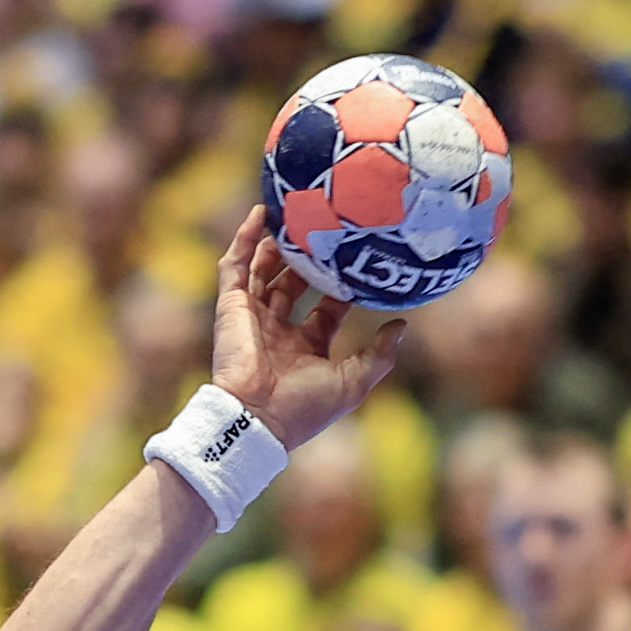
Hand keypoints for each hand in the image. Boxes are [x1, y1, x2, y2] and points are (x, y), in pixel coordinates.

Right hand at [209, 208, 405, 448]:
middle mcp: (277, 330)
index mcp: (305, 349)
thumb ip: (380, 354)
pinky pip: (235, 266)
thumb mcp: (354, 382)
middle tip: (325, 232)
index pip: (326, 309)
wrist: (257, 418)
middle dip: (308, 261)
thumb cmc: (304, 407)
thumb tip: (401, 324)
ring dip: (277, 244)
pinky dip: (244, 239)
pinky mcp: (230, 306)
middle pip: (293, 285)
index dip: (341, 287)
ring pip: (264, 270)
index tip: (357, 264)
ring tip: (295, 213)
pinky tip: (260, 212)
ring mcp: (252, 316)